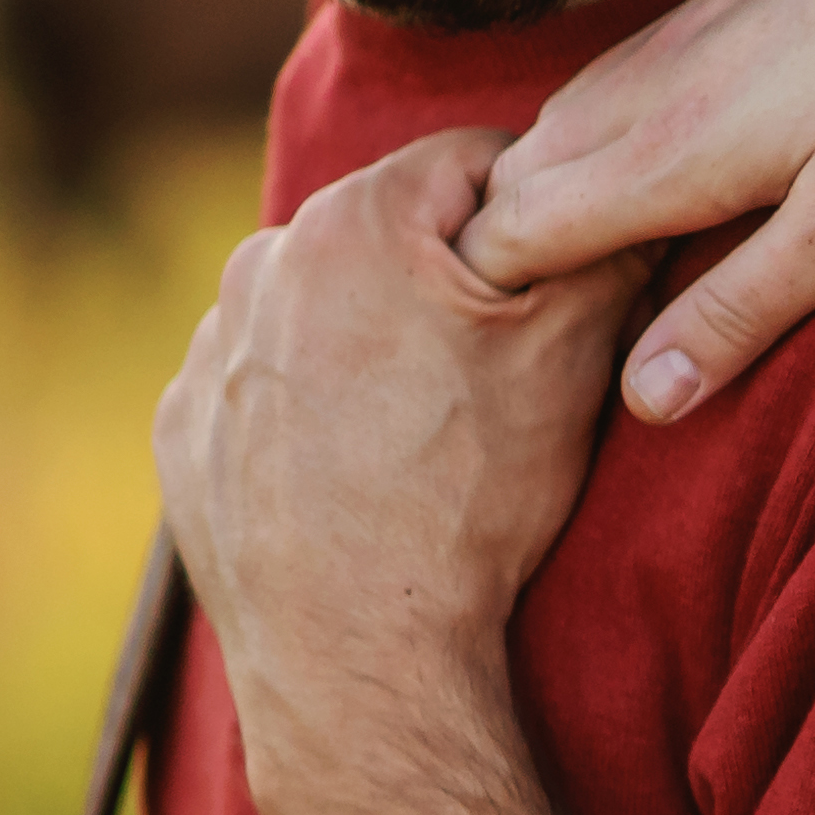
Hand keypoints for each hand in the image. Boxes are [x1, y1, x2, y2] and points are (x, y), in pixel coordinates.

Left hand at [156, 131, 650, 814]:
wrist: (359, 652)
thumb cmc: (469, 496)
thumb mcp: (575, 355)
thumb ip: (607, 243)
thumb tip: (632, 196)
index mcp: (353, 218)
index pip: (475, 163)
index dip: (536, 216)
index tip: (562, 285)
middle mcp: (261, 264)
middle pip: (388, 235)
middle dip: (443, 281)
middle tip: (498, 370)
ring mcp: (210, 351)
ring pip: (318, 308)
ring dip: (368, 339)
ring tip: (424, 430)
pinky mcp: (181, 430)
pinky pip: (261, 386)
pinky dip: (305, 409)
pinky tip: (357, 469)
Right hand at [455, 0, 814, 419]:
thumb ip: (737, 313)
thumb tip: (640, 399)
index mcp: (663, 154)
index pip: (509, 236)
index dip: (495, 300)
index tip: (525, 355)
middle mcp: (641, 89)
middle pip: (509, 185)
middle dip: (503, 255)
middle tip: (554, 330)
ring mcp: (668, 40)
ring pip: (550, 130)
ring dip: (544, 197)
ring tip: (593, 273)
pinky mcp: (703, 11)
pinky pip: (602, 88)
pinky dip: (589, 146)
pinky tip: (648, 181)